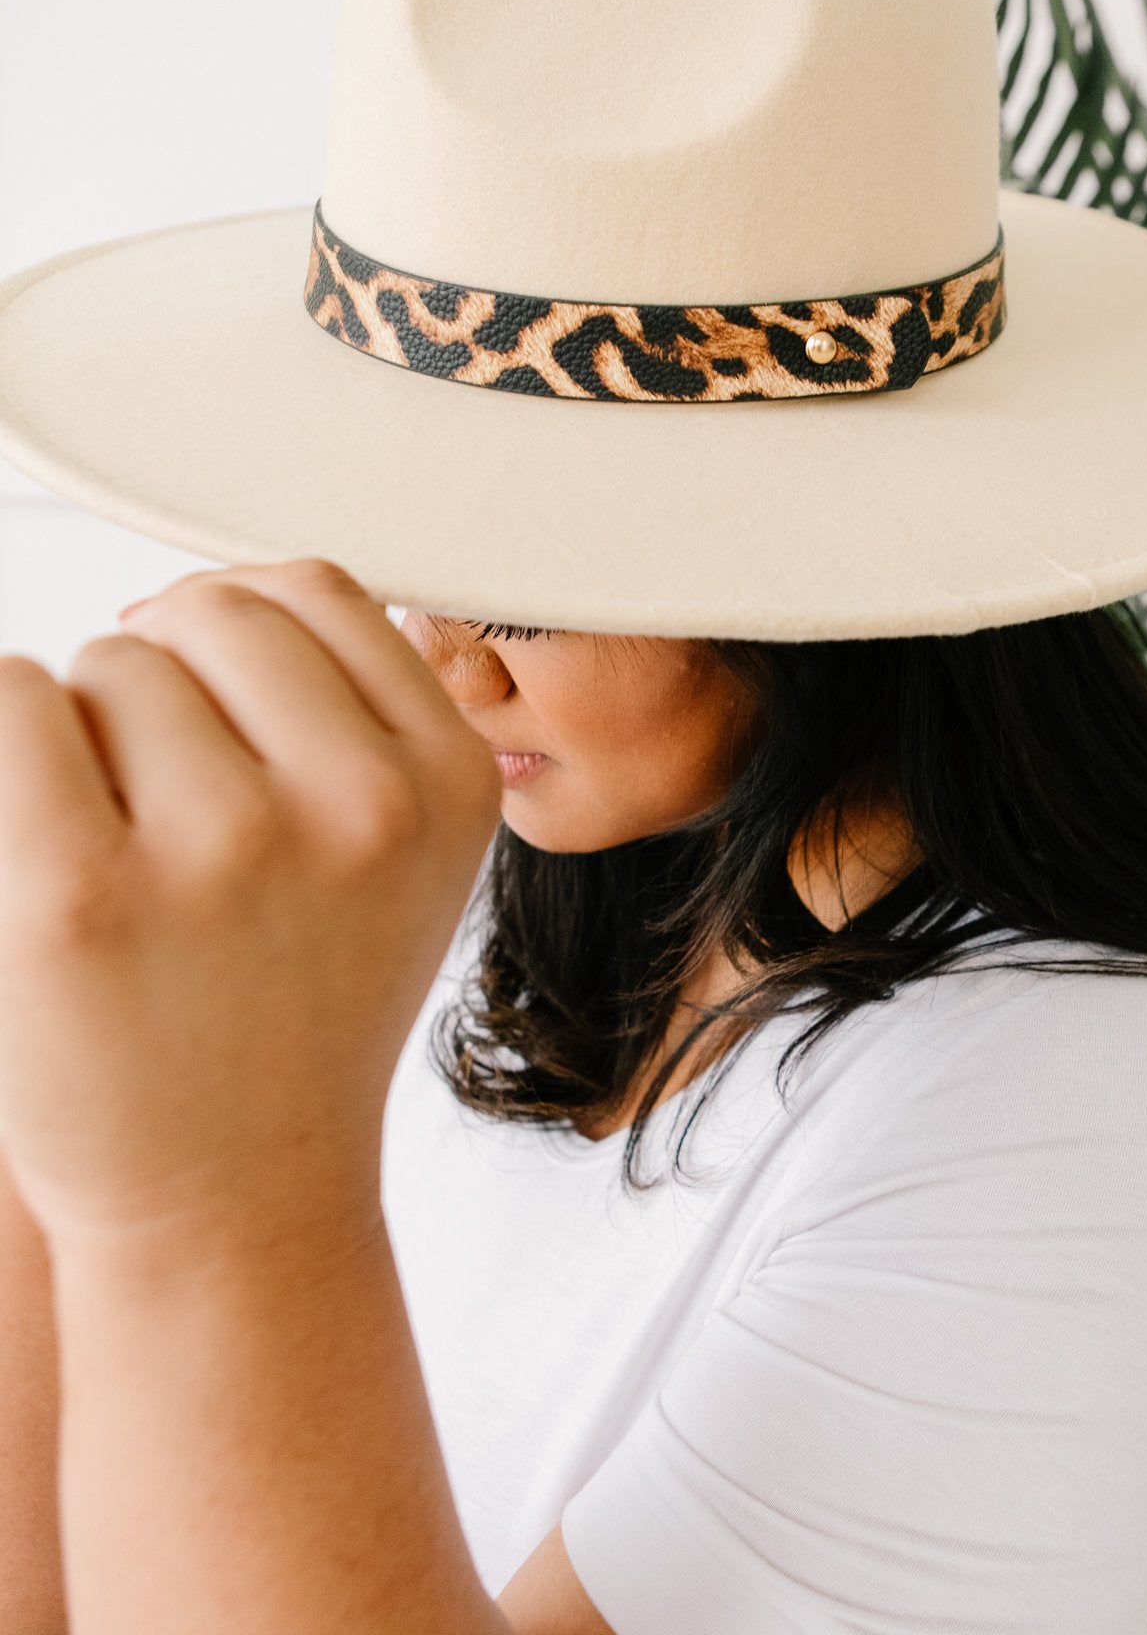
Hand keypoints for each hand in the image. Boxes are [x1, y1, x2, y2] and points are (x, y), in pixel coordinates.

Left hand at [0, 558, 501, 1258]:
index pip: (316, 592)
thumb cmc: (287, 1014)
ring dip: (86, 737)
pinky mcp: (77, 898)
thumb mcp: (389, 858)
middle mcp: (360, 808)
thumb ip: (346, 715)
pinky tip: (39, 845)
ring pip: (107, 666)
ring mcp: (225, 849)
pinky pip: (12, 702)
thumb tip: (194, 591)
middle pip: (208, 617)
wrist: (228, 1207)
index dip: (233, 622)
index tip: (200, 697)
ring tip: (117, 863)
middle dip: (161, 682)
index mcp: (451, 783)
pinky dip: (9, 750)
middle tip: (156, 807)